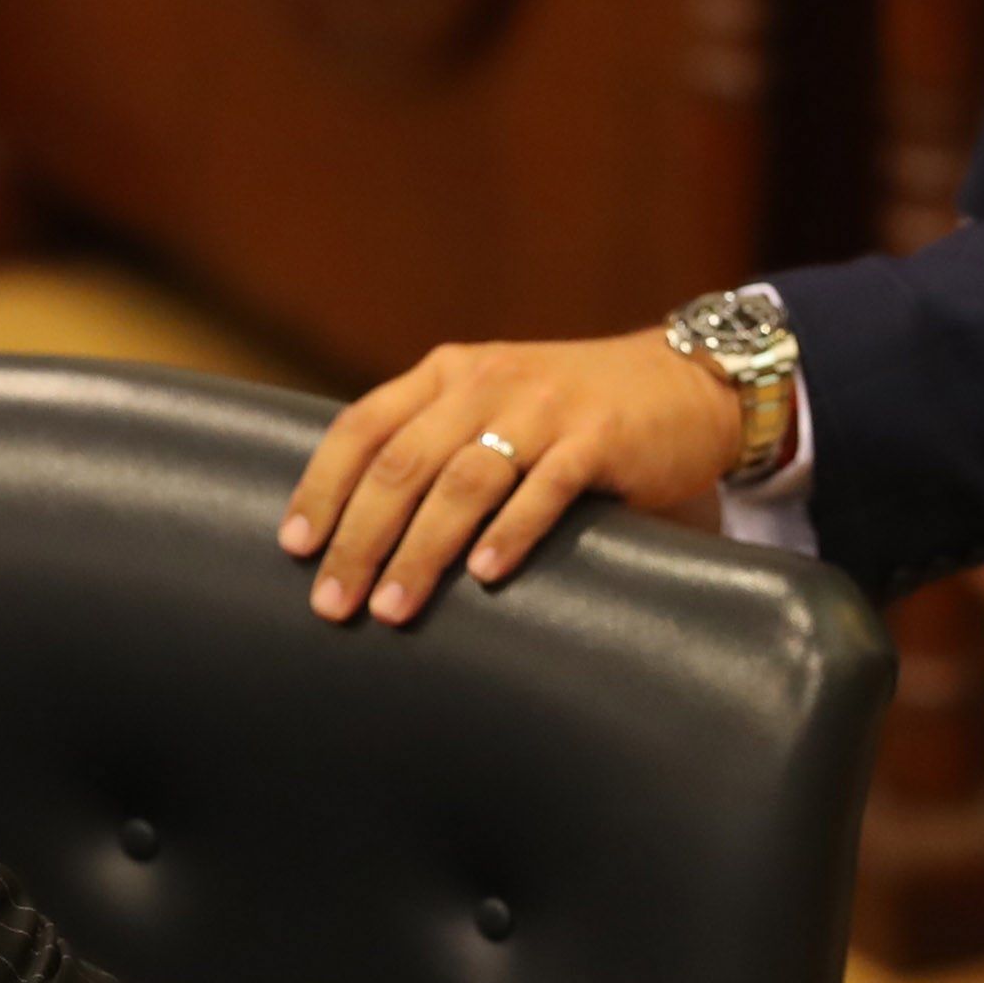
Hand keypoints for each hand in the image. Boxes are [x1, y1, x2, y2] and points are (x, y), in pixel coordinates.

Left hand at [277, 331, 746, 624]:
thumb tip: (353, 526)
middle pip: (402, 465)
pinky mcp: (601, 437)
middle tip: (332, 603)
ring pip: (463, 481)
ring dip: (421, 550)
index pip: (362, 427)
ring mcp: (545, 407)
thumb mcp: (491, 405)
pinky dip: (510, 533)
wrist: (689, 382)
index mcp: (446, 374)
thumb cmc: (572, 412)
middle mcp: (486, 382)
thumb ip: (433, 442)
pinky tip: (484, 577)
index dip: (322, 488)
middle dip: (359, 539)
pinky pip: (546, 487)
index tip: (294, 548)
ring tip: (392, 608)